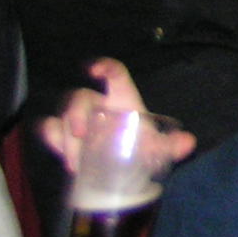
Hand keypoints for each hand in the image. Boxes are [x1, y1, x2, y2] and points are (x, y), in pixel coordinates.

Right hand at [39, 60, 194, 175]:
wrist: (123, 170)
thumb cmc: (141, 147)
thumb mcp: (157, 148)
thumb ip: (171, 145)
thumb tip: (189, 143)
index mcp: (122, 99)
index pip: (114, 74)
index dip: (104, 66)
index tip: (93, 68)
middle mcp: (98, 104)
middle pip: (79, 97)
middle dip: (74, 112)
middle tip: (79, 134)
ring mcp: (78, 120)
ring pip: (61, 115)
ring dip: (64, 136)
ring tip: (76, 162)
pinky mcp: (63, 137)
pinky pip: (49, 128)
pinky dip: (51, 137)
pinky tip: (62, 155)